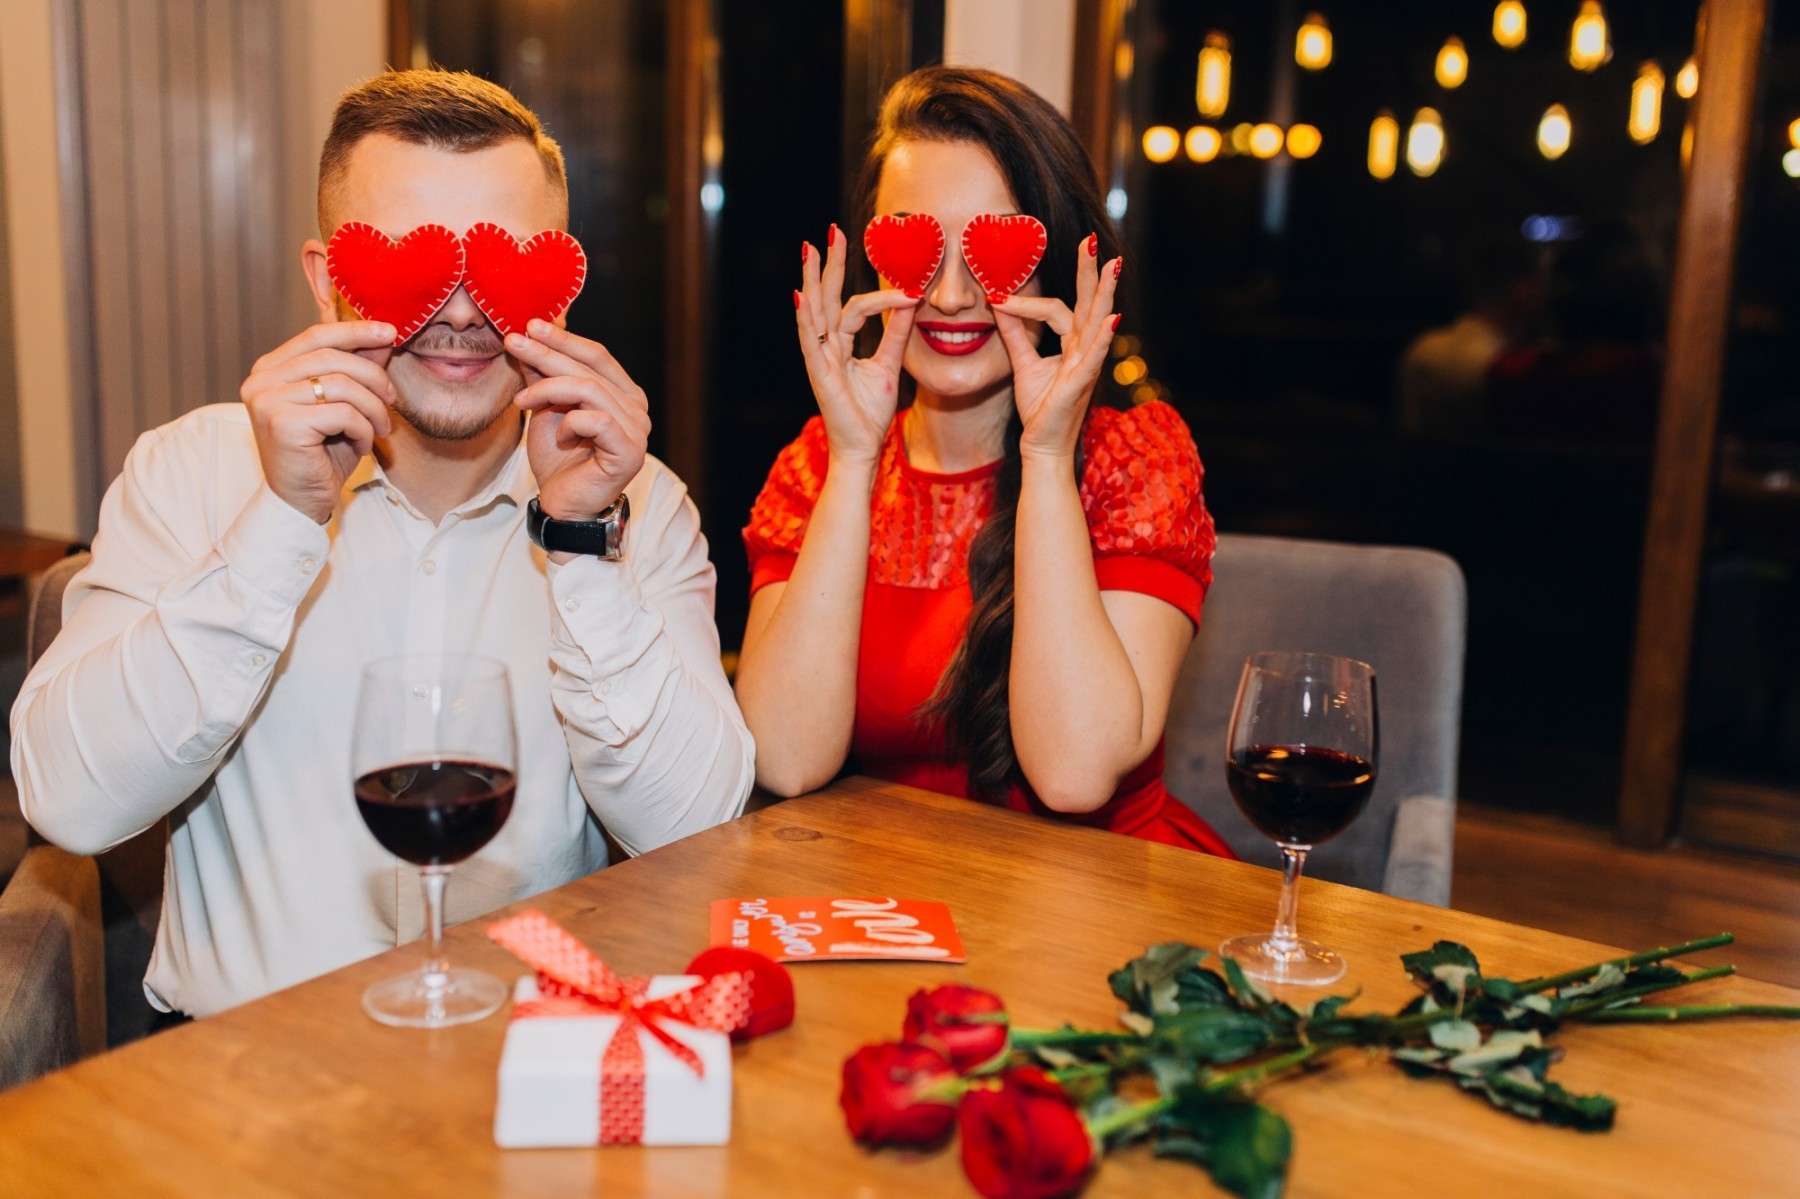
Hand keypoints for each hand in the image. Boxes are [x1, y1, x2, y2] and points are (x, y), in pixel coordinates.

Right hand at [241, 321, 397, 523]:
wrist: (303, 501)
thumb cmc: (323, 453)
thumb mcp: (344, 404)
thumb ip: (355, 369)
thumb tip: (381, 336)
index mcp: (270, 369)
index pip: (316, 336)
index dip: (355, 331)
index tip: (389, 332)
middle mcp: (261, 380)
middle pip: (332, 357)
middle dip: (373, 377)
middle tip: (392, 400)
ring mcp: (267, 401)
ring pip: (341, 385)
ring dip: (372, 408)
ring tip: (380, 429)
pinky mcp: (282, 424)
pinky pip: (342, 413)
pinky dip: (363, 429)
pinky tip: (362, 444)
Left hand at [510, 320, 649, 522]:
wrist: (563, 504)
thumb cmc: (559, 459)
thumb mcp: (546, 408)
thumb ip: (544, 376)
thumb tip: (528, 336)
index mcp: (623, 394)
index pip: (597, 355)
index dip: (564, 339)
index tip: (530, 326)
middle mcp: (637, 408)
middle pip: (590, 368)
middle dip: (548, 353)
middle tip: (514, 342)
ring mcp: (637, 430)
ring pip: (589, 390)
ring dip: (548, 390)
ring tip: (521, 400)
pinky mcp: (629, 451)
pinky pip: (595, 420)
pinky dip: (569, 423)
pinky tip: (558, 436)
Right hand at [795, 225, 921, 468]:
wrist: (862, 447)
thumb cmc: (870, 412)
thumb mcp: (889, 364)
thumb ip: (897, 334)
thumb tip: (911, 302)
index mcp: (840, 343)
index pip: (855, 307)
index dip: (881, 295)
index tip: (909, 286)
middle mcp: (825, 345)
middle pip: (826, 297)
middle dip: (829, 264)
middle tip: (832, 231)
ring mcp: (818, 357)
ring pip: (814, 310)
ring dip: (812, 278)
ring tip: (810, 249)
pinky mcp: (818, 372)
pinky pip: (810, 339)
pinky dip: (806, 317)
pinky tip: (802, 295)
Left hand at [993, 238, 1121, 463]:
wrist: (1042, 445)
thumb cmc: (1040, 408)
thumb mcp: (1023, 364)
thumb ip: (1015, 334)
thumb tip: (999, 304)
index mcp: (1072, 344)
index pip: (1054, 309)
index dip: (1027, 301)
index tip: (998, 296)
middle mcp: (1084, 349)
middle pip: (1089, 303)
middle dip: (1091, 271)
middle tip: (1091, 240)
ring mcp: (1087, 365)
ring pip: (1096, 321)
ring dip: (1105, 293)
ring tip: (1113, 265)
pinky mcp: (1082, 383)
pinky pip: (1094, 356)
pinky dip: (1103, 337)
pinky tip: (1111, 318)